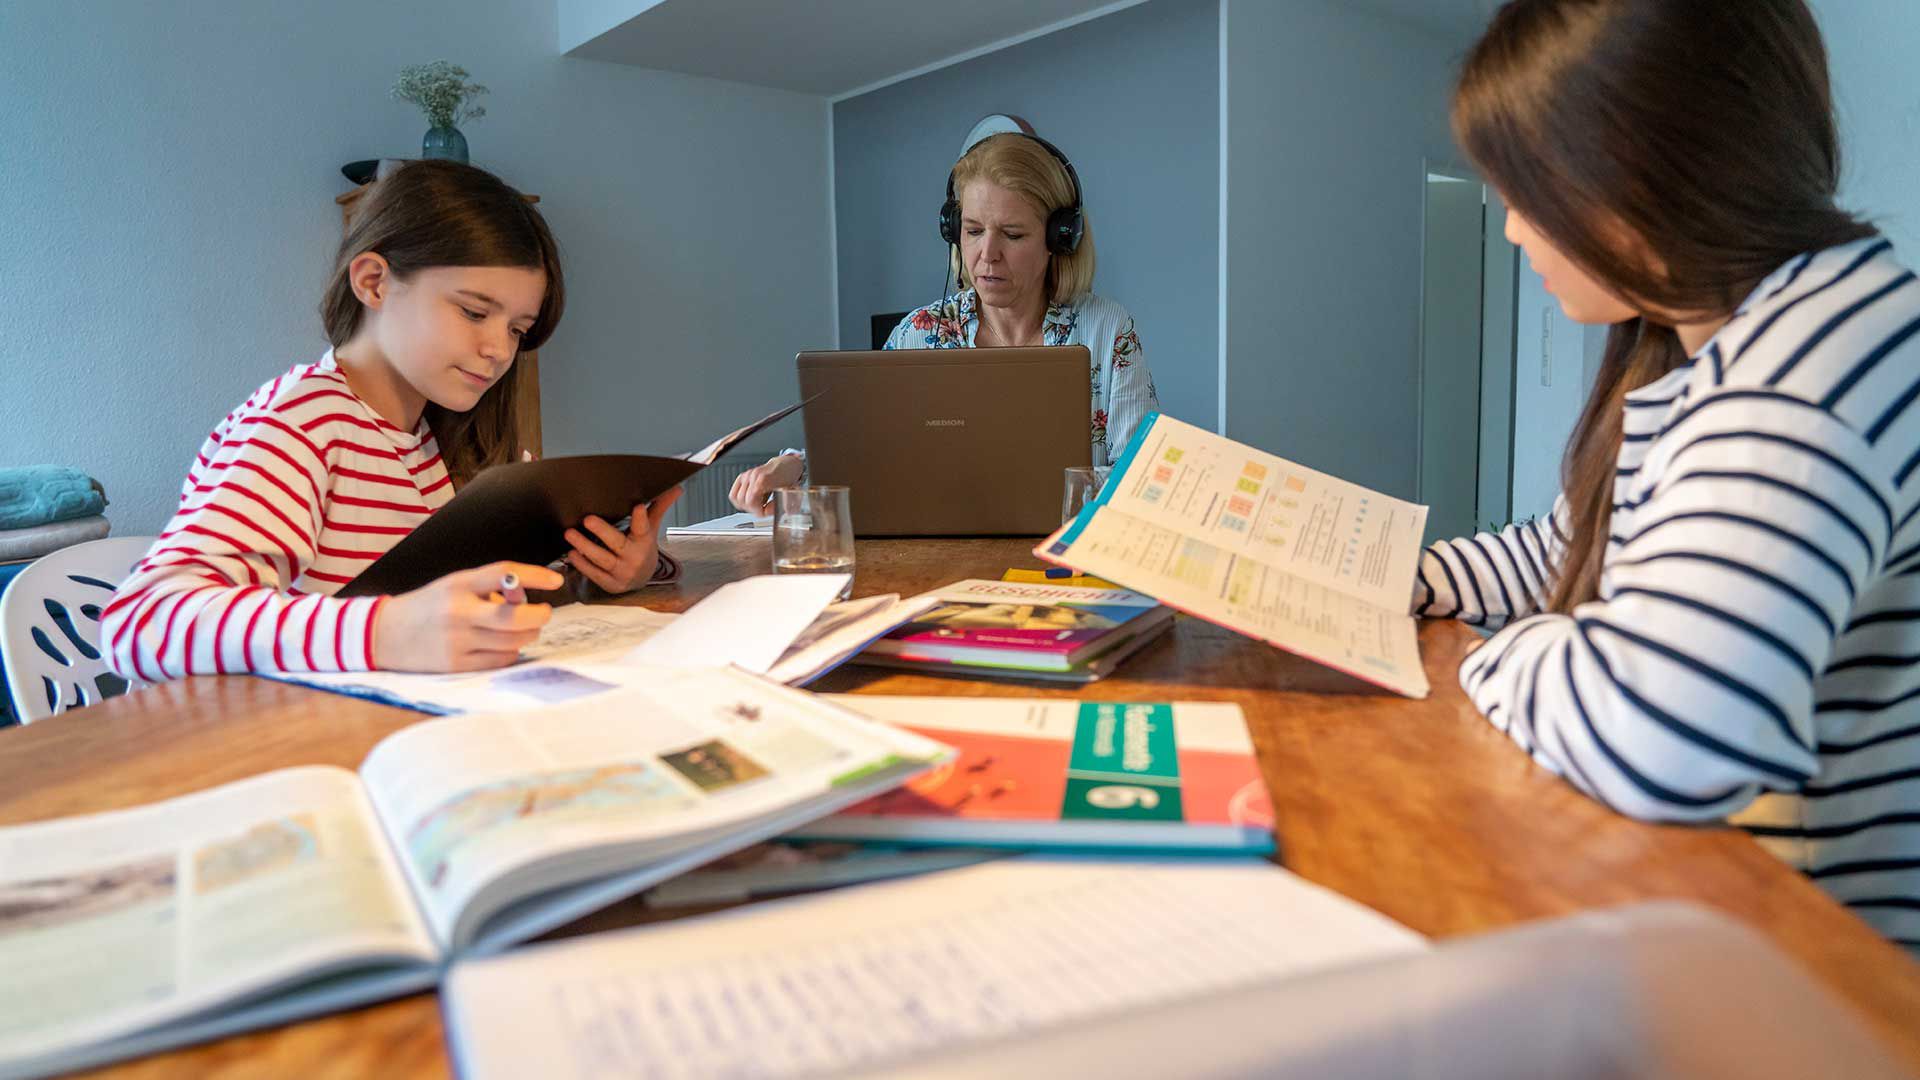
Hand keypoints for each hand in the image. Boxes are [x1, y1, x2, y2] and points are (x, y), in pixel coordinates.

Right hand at [371, 561, 562, 671]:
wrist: (383, 634)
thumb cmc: (427, 607)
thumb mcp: (453, 585)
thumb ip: (488, 588)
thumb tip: (527, 595)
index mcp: (458, 584)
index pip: (505, 573)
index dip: (535, 575)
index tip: (556, 580)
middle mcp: (458, 612)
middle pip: (517, 617)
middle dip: (539, 615)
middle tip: (543, 613)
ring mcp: (457, 641)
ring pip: (514, 641)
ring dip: (527, 635)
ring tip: (521, 629)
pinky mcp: (456, 665)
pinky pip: (500, 660)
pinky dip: (510, 653)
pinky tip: (503, 646)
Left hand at [565, 487, 682, 592]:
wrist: (642, 579)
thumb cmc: (642, 547)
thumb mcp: (650, 528)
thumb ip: (659, 507)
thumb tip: (677, 487)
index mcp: (644, 540)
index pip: (644, 527)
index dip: (641, 517)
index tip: (637, 506)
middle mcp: (634, 557)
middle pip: (618, 543)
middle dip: (602, 531)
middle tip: (588, 519)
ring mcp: (622, 572)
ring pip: (602, 559)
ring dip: (585, 546)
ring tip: (570, 534)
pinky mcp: (611, 584)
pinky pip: (595, 574)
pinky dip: (582, 564)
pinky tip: (572, 553)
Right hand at [728, 453, 803, 512]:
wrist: (786, 464)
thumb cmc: (788, 476)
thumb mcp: (789, 492)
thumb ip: (781, 504)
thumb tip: (770, 512)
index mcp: (764, 478)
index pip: (751, 500)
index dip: (757, 510)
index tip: (765, 513)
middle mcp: (753, 475)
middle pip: (743, 501)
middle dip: (753, 509)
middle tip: (763, 510)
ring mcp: (746, 475)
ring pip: (737, 498)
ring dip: (747, 506)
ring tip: (758, 505)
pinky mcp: (742, 477)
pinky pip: (733, 494)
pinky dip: (740, 501)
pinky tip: (751, 501)